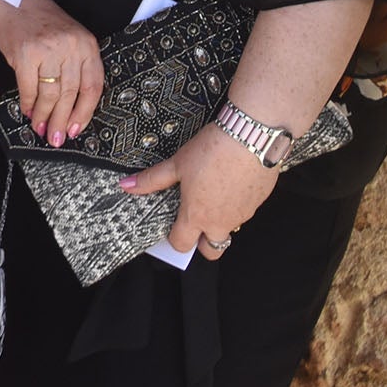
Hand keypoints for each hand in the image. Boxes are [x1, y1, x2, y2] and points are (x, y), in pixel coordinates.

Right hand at [0, 0, 102, 146]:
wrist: (18, 2)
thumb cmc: (46, 25)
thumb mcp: (72, 41)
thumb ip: (77, 68)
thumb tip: (72, 110)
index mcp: (87, 45)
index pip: (93, 86)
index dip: (85, 112)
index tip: (77, 130)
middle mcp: (71, 47)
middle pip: (71, 93)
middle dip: (63, 120)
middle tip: (57, 138)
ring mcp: (48, 50)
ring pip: (50, 93)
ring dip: (44, 116)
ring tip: (41, 128)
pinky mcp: (25, 54)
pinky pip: (28, 87)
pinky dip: (28, 103)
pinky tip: (28, 111)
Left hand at [121, 119, 280, 258]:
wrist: (251, 136)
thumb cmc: (213, 150)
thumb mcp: (177, 163)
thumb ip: (152, 179)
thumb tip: (127, 186)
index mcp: (197, 216)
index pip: (182, 244)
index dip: (174, 238)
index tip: (171, 226)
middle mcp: (221, 221)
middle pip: (211, 250)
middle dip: (202, 242)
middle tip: (194, 221)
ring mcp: (243, 214)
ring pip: (230, 229)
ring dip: (221, 220)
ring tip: (213, 193)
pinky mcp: (259, 202)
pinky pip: (245, 211)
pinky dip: (237, 203)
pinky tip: (231, 181)